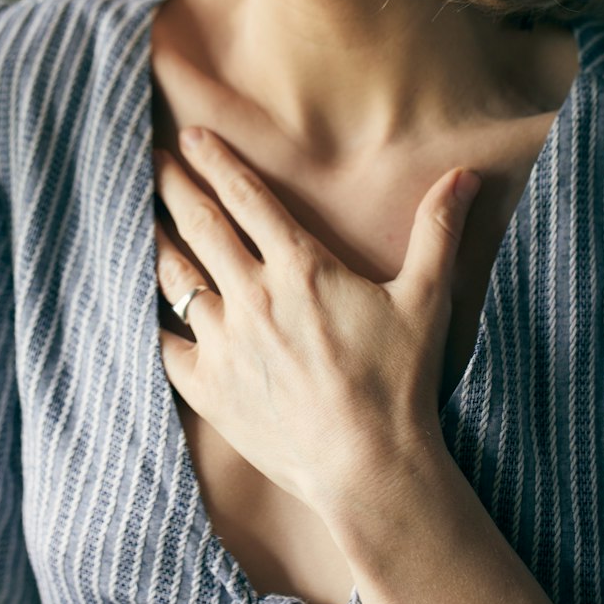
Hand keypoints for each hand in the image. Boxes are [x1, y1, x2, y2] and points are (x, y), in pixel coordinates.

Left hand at [154, 126, 481, 527]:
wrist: (369, 467)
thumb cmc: (400, 383)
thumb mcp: (426, 299)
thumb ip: (438, 231)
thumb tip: (466, 174)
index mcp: (301, 266)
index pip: (247, 197)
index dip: (216, 161)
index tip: (192, 136)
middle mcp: (254, 295)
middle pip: (201, 225)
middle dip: (174, 186)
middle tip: (153, 160)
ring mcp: (226, 342)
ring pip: (177, 278)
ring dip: (157, 241)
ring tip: (140, 218)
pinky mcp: (208, 388)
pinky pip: (165, 344)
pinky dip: (151, 319)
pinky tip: (138, 304)